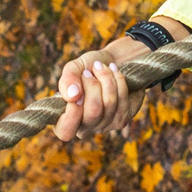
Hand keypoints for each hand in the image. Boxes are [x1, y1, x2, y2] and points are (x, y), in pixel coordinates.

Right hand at [51, 17, 189, 142]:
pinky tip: (117, 73)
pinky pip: (125, 104)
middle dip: (93, 88)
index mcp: (69, 117)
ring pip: (109, 110)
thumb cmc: (92, 64)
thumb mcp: (76, 66)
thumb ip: (67, 79)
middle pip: (90, 116)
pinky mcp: (126, 117)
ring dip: (108, 82)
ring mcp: (108, 124)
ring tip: (105, 67)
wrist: (119, 59)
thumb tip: (71, 96)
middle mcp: (88, 125)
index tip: (74, 95)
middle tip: (93, 70)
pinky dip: (120, 84)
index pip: (65, 132)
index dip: (69, 117)